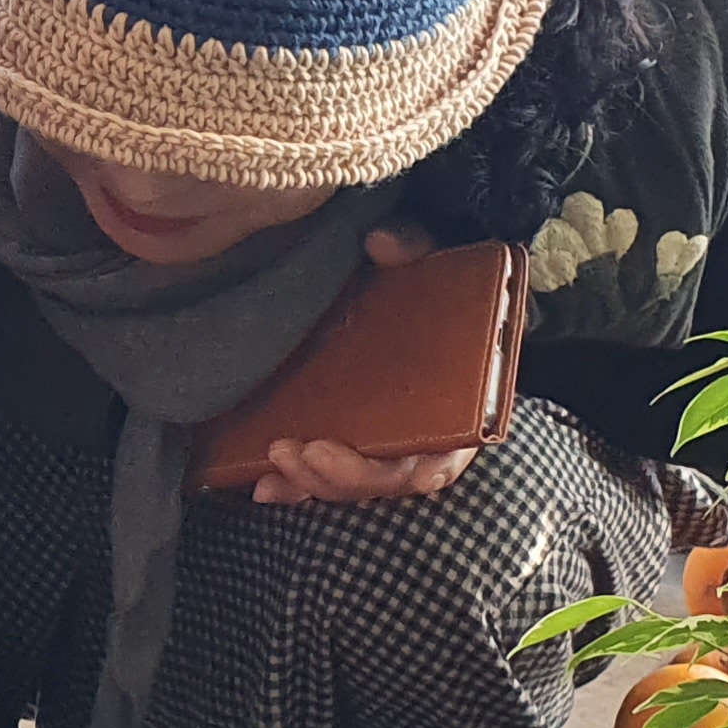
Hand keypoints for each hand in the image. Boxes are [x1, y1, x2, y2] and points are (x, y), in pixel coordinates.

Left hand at [249, 226, 478, 504]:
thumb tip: (381, 242)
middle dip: (339, 476)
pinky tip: (262, 485)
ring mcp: (391, 441)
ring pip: (355, 484)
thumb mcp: (431, 254)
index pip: (437, 461)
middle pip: (387, 479)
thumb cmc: (436, 277)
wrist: (424, 284)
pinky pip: (330, 475)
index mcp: (464, 405)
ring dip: (311, 482)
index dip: (397, 469)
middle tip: (292, 451)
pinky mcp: (357, 440)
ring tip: (274, 460)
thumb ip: (414, 244)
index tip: (356, 458)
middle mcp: (430, 435)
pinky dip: (298, 484)